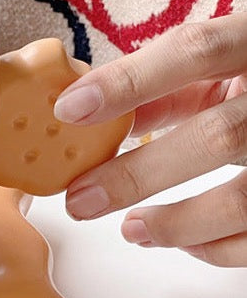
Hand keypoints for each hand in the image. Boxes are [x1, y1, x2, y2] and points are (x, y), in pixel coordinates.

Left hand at [53, 13, 246, 266]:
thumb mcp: (223, 61)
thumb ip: (164, 85)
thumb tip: (89, 114)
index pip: (196, 51)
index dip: (129, 81)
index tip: (68, 110)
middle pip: (217, 136)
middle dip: (137, 174)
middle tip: (79, 199)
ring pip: (245, 199)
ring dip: (178, 223)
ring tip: (130, 230)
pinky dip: (218, 247)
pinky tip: (184, 243)